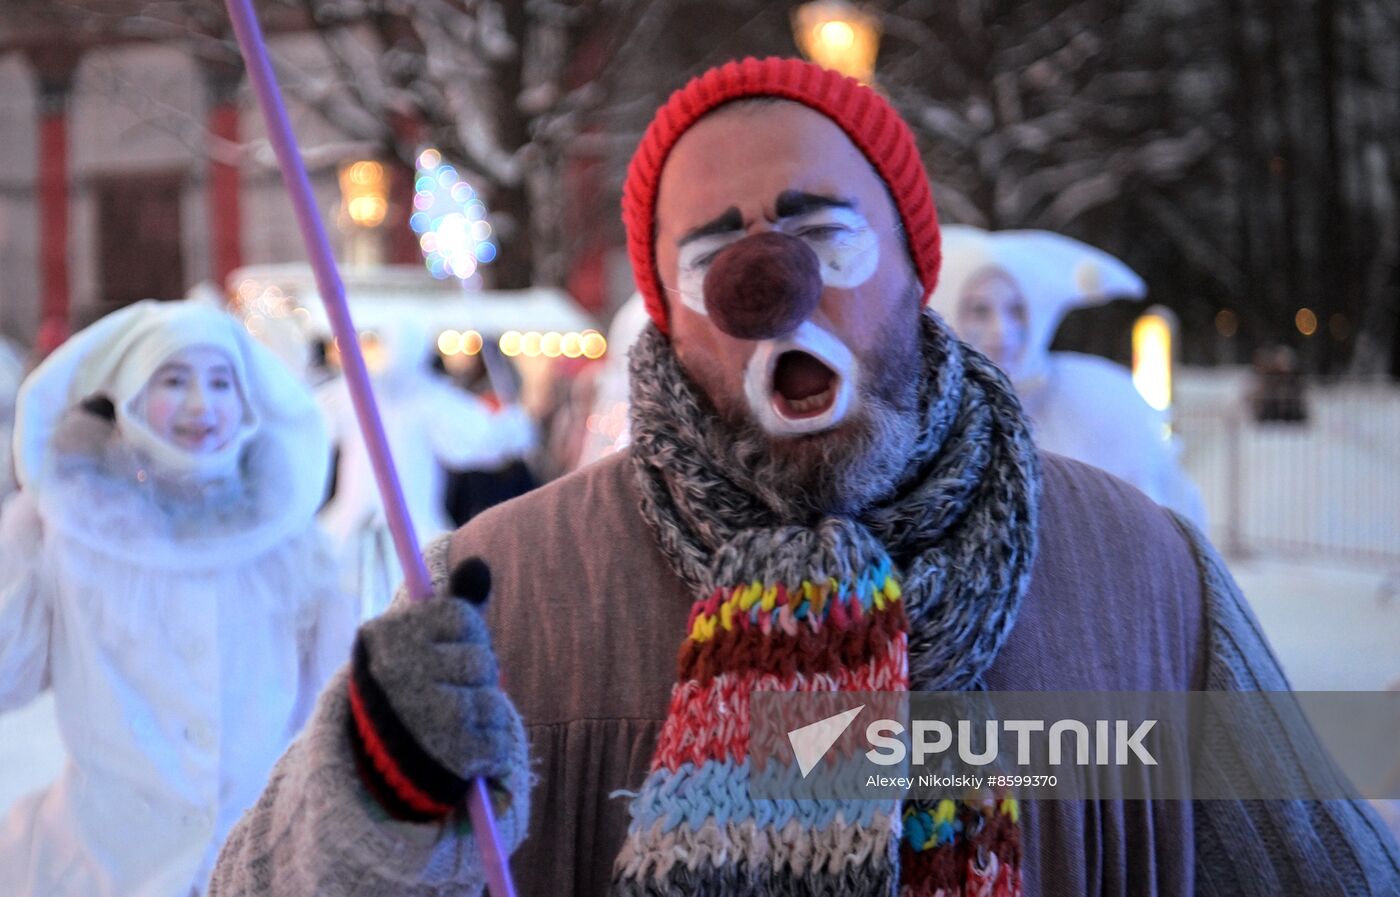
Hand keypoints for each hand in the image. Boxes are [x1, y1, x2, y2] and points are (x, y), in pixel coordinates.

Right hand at [347, 558, 517, 820]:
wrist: (375, 758)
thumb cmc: (411, 680)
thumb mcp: (422, 635)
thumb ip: (455, 601)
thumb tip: (478, 565)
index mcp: (389, 635)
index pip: (463, 618)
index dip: (470, 632)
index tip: (454, 645)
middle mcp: (399, 674)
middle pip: (481, 660)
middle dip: (479, 672)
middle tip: (455, 685)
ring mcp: (420, 716)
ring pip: (491, 702)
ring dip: (488, 710)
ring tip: (461, 716)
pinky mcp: (444, 756)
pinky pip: (496, 743)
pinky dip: (493, 747)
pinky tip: (469, 745)